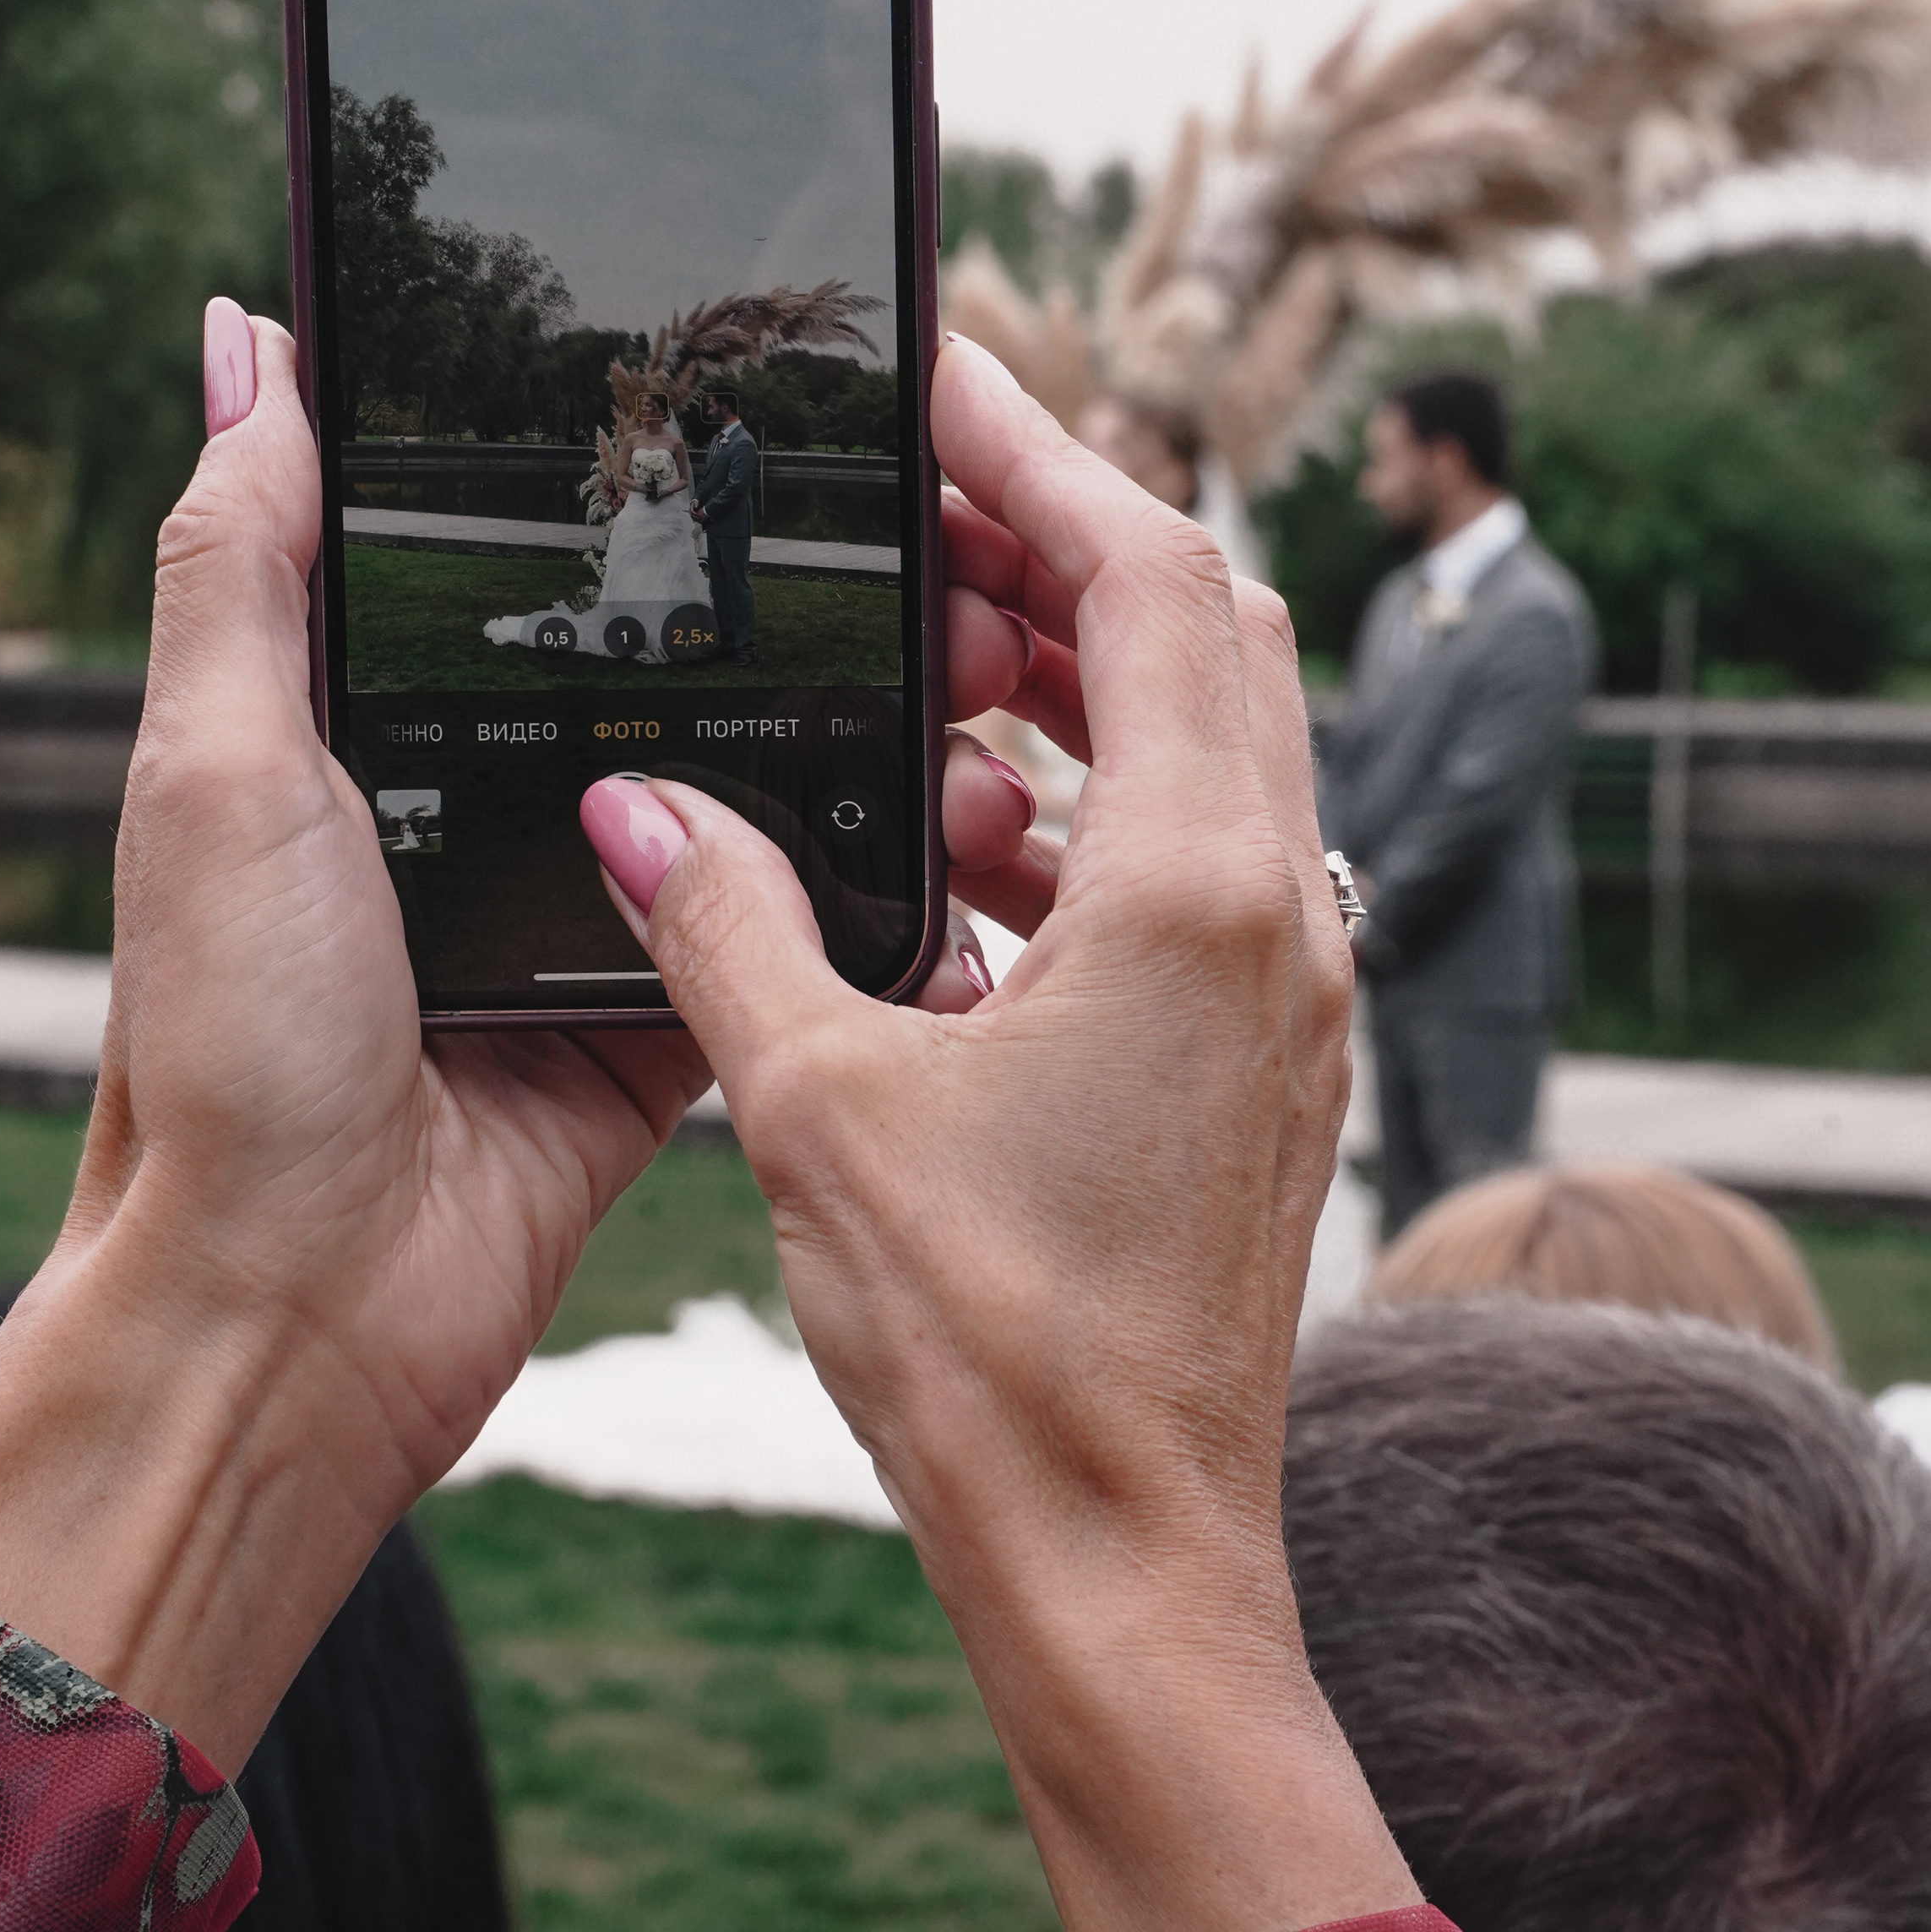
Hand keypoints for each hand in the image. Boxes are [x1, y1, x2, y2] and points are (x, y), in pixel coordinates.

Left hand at [0, 303, 1028, 1769]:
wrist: (301, 1306)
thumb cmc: (223, 1043)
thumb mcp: (210, 764)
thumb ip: (245, 557)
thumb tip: (248, 340)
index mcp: (373, 719)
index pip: (520, 550)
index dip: (637, 474)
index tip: (767, 395)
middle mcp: (488, 797)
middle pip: (674, 656)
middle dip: (809, 594)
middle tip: (938, 540)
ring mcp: (587, 910)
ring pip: (756, 784)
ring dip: (864, 730)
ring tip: (976, 669)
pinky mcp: (664, 1020)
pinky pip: (784, 932)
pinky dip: (866, 890)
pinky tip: (958, 816)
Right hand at [582, 336, 1413, 1931]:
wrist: (1126, 1557)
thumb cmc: (999, 1354)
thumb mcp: (814, 1105)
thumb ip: (724, 917)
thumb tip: (639, 799)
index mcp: (1203, 892)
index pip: (1148, 576)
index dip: (1044, 448)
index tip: (944, 374)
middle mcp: (1287, 918)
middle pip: (1205, 634)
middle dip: (1062, 549)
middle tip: (917, 517)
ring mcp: (1292, 991)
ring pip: (1207, 750)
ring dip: (1072, 692)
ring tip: (919, 683)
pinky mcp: (1262, 1058)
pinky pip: (1194, 869)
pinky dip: (1085, 822)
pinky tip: (955, 862)